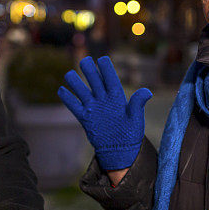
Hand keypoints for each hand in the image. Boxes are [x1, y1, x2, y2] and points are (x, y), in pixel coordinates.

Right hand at [58, 56, 151, 170]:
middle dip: (89, 71)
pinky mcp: (86, 118)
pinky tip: (61, 90)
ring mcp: (94, 107)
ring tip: (69, 75)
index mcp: (117, 96)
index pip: (110, 79)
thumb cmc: (130, 133)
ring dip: (75, 83)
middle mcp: (104, 99)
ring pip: (82, 91)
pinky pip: (74, 106)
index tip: (102, 59)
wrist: (120, 150)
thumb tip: (147, 92)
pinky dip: (68, 99)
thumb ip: (137, 104)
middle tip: (85, 61)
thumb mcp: (136, 118)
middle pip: (94, 81)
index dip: (106, 69)